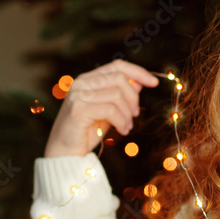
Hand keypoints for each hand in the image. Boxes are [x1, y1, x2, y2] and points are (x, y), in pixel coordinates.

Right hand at [43, 59, 159, 157]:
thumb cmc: (88, 131)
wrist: (65, 153)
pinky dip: (121, 120)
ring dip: (128, 113)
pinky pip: (110, 109)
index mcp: (88, 79)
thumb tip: (140, 81)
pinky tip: (122, 129)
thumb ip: (121, 95)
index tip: (154, 83)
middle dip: (133, 98)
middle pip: (119, 78)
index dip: (138, 72)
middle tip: (135, 115)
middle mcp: (81, 83)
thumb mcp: (110, 110)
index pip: (117, 66)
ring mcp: (78, 95)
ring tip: (127, 127)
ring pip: (116, 94)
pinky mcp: (78, 109)